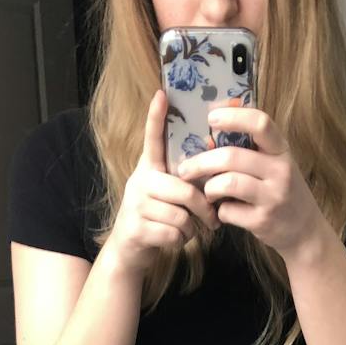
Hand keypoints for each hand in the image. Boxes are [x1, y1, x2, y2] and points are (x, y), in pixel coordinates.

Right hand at [105, 89, 220, 276]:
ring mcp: (135, 205)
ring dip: (192, 228)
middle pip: (184, 190)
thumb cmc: (157, 218)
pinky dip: (182, 241)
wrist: (129, 250)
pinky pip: (174, 234)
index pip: (153, 139)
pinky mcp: (136, 229)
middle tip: (213, 219)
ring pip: (181, 216)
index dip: (156, 118)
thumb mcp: (166, 195)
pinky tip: (176, 239)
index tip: (162, 94)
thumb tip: (217, 173)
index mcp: (149, 168)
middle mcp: (140, 181)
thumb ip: (183, 182)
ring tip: (189, 230)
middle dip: (204, 208)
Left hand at [176, 103, 325, 261]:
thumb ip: (251, 150)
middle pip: (232, 157)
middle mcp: (280, 171)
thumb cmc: (281, 191)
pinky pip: (228, 211)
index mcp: (281, 150)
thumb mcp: (275, 164)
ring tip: (206, 192)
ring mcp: (272, 197)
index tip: (211, 117)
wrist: (305, 231)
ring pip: (227, 183)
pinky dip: (219, 211)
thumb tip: (208, 137)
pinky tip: (223, 211)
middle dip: (201, 162)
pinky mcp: (262, 221)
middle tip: (185, 169)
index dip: (233, 117)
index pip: (260, 123)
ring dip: (209, 188)